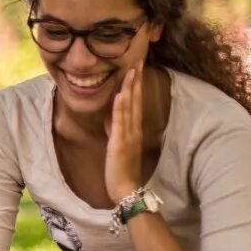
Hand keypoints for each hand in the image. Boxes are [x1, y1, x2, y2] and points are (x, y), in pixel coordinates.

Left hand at [105, 63, 143, 204]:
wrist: (125, 190)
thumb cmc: (121, 170)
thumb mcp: (118, 146)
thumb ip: (117, 132)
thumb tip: (111, 119)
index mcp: (134, 130)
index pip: (135, 102)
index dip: (136, 85)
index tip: (136, 67)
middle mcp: (134, 130)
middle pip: (135, 100)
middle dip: (136, 80)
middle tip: (138, 60)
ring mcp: (128, 136)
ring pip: (129, 108)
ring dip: (130, 88)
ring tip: (131, 70)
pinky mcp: (120, 144)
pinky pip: (120, 123)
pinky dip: (120, 108)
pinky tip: (121, 95)